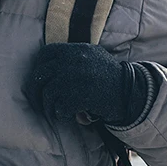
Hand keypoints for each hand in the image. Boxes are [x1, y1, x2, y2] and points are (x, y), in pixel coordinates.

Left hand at [24, 42, 149, 125]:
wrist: (130, 92)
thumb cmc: (111, 76)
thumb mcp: (93, 55)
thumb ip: (73, 56)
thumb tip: (50, 64)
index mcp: (75, 49)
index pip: (45, 53)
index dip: (38, 67)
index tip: (40, 79)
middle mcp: (72, 61)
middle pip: (39, 75)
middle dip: (36, 92)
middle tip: (40, 102)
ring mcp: (74, 78)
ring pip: (48, 95)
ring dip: (50, 107)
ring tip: (57, 112)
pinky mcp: (78, 96)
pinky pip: (59, 109)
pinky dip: (63, 115)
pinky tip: (71, 116)